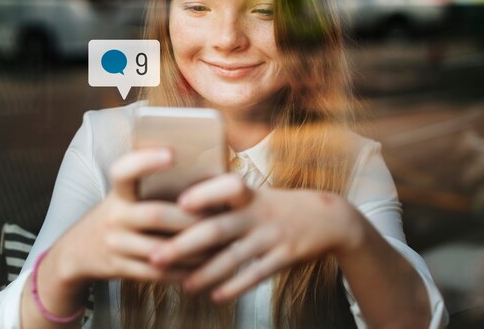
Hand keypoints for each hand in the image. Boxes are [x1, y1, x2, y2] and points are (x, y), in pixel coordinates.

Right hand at [49, 148, 206, 288]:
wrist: (77, 250)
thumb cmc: (119, 214)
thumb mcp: (125, 195)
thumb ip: (152, 186)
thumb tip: (206, 177)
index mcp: (118, 192)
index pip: (124, 170)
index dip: (145, 160)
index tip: (171, 153)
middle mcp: (114, 216)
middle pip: (155, 215)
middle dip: (190, 219)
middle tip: (218, 219)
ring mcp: (115, 244)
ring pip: (160, 249)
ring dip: (192, 250)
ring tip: (218, 246)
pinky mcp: (119, 268)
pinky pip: (156, 273)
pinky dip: (182, 271)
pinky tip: (201, 267)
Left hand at [148, 174, 361, 301]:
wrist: (328, 219)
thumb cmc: (279, 205)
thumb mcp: (256, 193)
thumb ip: (223, 197)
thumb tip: (179, 200)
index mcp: (249, 194)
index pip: (226, 187)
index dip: (204, 194)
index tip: (178, 203)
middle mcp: (257, 214)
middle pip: (217, 229)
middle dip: (184, 245)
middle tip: (155, 256)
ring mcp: (270, 236)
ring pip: (233, 258)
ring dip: (205, 273)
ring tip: (183, 285)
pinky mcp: (283, 257)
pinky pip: (256, 275)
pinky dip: (235, 286)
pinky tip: (216, 296)